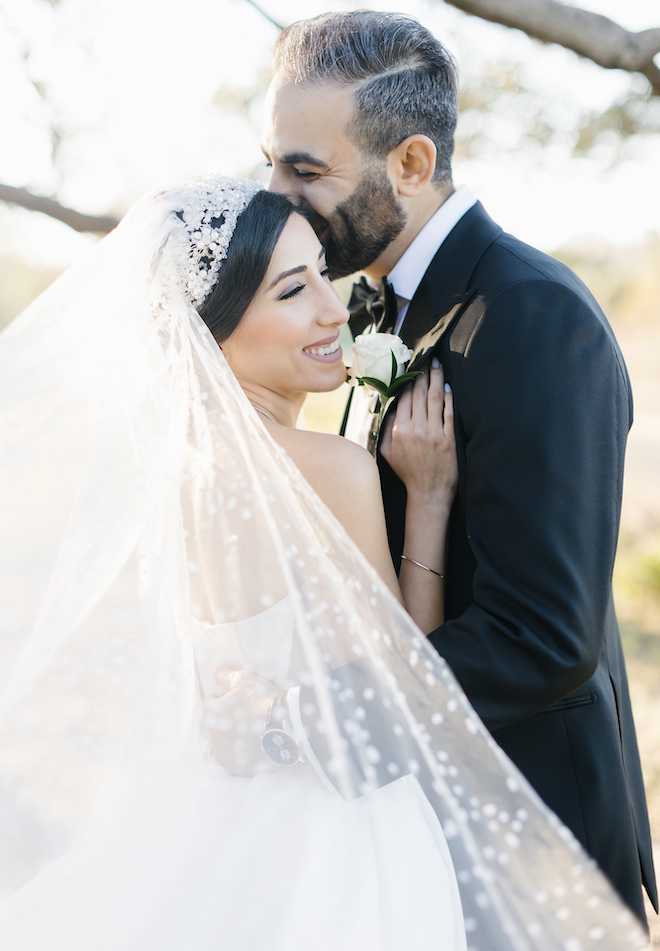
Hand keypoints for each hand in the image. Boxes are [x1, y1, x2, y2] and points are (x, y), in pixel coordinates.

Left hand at [200, 667, 280, 776]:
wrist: (288, 726)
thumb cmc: (264, 700)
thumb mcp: (245, 681)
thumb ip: (226, 676)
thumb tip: (215, 670)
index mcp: (211, 714)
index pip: (209, 703)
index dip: (222, 698)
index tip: (237, 700)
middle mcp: (213, 736)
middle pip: (209, 727)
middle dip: (220, 721)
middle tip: (240, 716)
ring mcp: (224, 755)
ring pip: (214, 750)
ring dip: (222, 743)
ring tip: (239, 737)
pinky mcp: (237, 769)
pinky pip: (228, 765)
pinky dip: (233, 758)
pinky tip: (246, 751)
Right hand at [380, 359, 456, 505]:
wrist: (428, 492)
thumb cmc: (407, 472)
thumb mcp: (386, 452)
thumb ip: (386, 429)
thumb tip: (389, 407)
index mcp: (399, 431)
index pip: (404, 398)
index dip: (408, 381)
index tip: (410, 368)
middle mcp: (416, 430)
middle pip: (420, 394)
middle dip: (423, 373)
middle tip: (426, 358)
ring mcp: (434, 434)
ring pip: (435, 399)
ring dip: (436, 378)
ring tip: (437, 365)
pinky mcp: (449, 439)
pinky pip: (448, 413)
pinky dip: (448, 398)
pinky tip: (447, 387)